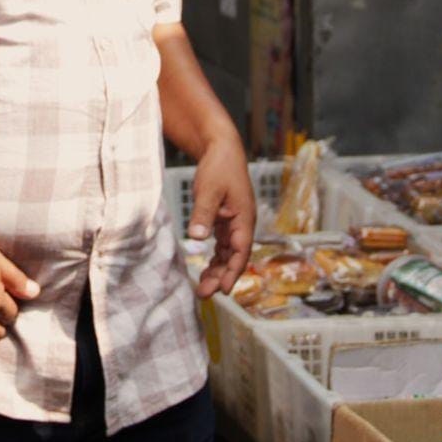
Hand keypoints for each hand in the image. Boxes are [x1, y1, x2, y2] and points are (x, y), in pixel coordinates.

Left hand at [188, 130, 254, 298]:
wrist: (221, 148)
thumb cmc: (219, 166)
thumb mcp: (209, 190)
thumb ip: (203, 214)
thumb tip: (197, 238)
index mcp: (244, 218)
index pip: (241, 252)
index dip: (233, 272)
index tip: (223, 290)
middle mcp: (242, 223)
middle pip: (234, 256)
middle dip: (221, 276)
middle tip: (205, 294)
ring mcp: (234, 221)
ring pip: (227, 252)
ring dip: (217, 269)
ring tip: (203, 287)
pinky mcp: (224, 218)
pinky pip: (221, 243)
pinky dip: (215, 256)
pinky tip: (205, 267)